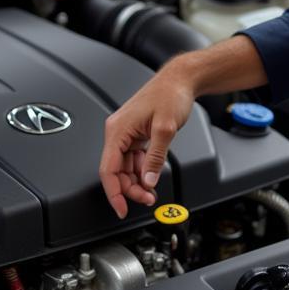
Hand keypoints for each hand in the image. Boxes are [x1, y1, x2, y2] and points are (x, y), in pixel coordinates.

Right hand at [99, 67, 195, 217]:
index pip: (108, 169)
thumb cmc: (170, 94)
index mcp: (118, 130)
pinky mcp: (135, 134)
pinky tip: (151, 175)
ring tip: (151, 190)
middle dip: (130, 188)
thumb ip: (155, 158)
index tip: (121, 209)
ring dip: (136, 181)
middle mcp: (118, 132)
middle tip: (148, 199)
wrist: (180, 80)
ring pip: (124, 167)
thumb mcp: (166, 128)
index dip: (114, 193)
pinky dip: (141, 169)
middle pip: (116, 171)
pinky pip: (133, 158)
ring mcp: (126, 133)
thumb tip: (148, 180)